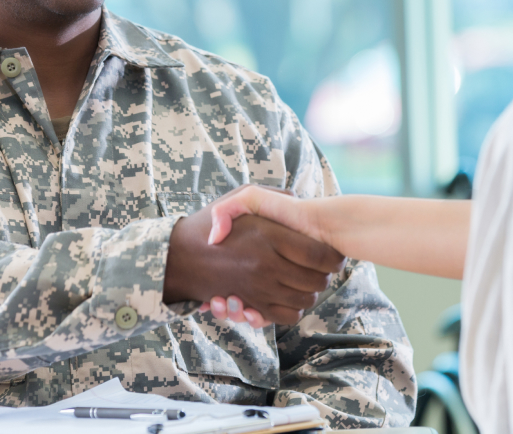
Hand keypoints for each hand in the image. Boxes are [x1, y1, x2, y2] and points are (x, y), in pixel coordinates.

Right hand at [163, 196, 344, 324]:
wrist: (179, 257)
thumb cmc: (210, 223)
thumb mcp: (238, 197)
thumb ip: (272, 197)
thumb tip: (296, 201)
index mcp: (268, 236)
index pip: (320, 254)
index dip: (333, 256)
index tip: (333, 254)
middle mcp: (265, 264)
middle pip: (317, 280)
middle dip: (324, 276)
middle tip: (320, 269)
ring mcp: (258, 288)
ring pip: (305, 300)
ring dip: (310, 293)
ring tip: (304, 281)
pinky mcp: (251, 306)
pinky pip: (287, 315)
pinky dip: (293, 309)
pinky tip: (287, 296)